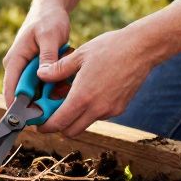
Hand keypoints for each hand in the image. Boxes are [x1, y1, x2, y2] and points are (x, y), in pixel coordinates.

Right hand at [3, 1, 70, 106]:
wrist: (51, 8)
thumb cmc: (49, 19)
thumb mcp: (50, 36)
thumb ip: (48, 56)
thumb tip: (43, 77)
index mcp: (14, 60)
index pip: (11, 90)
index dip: (19, 108)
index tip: (33, 121)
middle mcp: (16, 68)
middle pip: (23, 96)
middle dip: (39, 105)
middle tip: (57, 113)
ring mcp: (25, 69)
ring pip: (34, 92)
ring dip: (48, 97)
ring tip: (65, 95)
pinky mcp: (35, 70)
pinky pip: (42, 86)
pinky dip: (53, 88)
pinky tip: (67, 87)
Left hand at [35, 27, 152, 138]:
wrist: (141, 49)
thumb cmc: (109, 48)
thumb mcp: (79, 55)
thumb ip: (58, 69)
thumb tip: (40, 75)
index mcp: (83, 97)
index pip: (59, 123)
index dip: (46, 126)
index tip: (39, 123)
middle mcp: (97, 109)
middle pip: (71, 131)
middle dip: (59, 126)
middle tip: (51, 113)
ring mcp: (110, 110)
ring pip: (85, 124)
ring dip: (75, 117)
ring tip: (70, 97)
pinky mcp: (120, 108)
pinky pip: (99, 115)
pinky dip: (90, 110)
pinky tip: (89, 92)